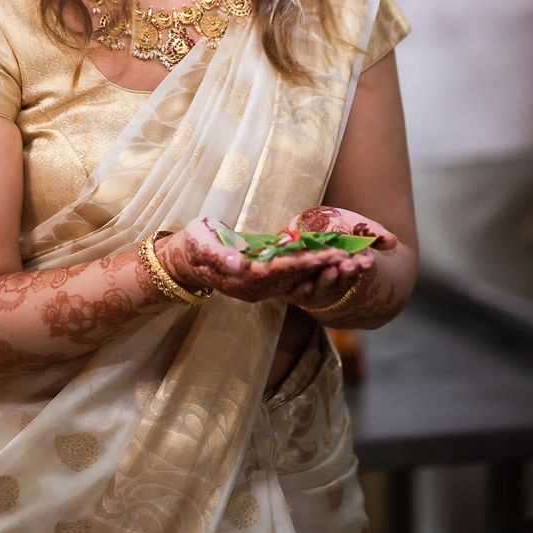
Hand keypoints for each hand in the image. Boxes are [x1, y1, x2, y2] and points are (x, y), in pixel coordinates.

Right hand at [155, 217, 355, 304]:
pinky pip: (291, 277)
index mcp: (242, 279)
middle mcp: (256, 289)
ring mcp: (260, 288)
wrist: (184, 260)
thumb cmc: (193, 245)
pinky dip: (310, 269)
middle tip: (347, 256)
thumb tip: (240, 264)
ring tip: (345, 258)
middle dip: (320, 268)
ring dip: (320, 271)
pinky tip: (326, 259)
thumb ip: (221, 254)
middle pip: (294, 278)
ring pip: (296, 280)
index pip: (280, 271)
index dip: (304, 263)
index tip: (326, 255)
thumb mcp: (202, 243)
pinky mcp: (263, 281)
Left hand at [282, 205, 396, 311]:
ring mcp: (314, 286)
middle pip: (341, 281)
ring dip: (328, 281)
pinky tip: (305, 284)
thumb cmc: (332, 224)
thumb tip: (391, 241)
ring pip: (322, 289)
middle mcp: (332, 280)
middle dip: (346, 273)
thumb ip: (370, 231)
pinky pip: (298, 293)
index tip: (366, 261)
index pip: (357, 268)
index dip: (361, 265)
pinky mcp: (293, 288)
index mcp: (348, 267)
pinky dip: (303, 290)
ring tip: (332, 269)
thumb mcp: (351, 223)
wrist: (302, 225)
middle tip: (349, 264)